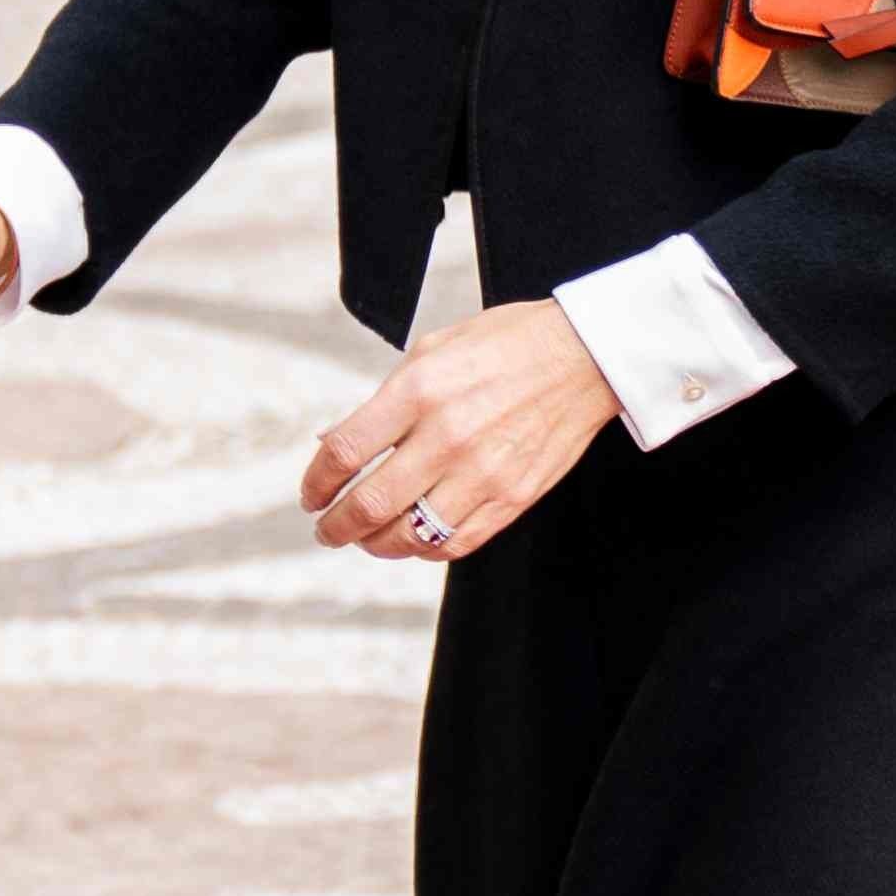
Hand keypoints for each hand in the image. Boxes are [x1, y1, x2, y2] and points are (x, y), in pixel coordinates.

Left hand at [302, 301, 614, 565]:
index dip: (316, 483)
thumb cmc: (504, 346)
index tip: (312, 496)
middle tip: (327, 530)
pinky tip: (414, 539)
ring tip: (366, 539)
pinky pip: (454, 543)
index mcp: (419, 390)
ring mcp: (483, 471)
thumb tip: (334, 443)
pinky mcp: (512, 497)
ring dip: (375, 544)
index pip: (345, 452)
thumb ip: (382, 401)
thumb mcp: (431, 350)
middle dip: (336, 527)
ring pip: (409, 535)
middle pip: (370, 504)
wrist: (583, 356)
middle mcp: (447, 435)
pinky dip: (424, 549)